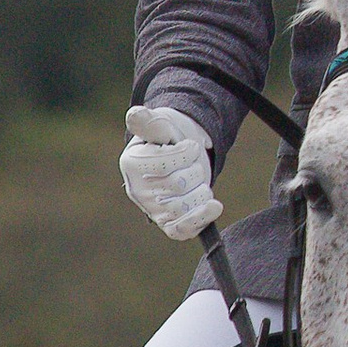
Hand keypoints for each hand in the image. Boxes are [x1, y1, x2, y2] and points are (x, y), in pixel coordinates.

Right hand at [120, 103, 223, 241]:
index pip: (165, 165)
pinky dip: (201, 219)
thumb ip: (149, 121)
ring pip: (184, 207)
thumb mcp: (162, 124)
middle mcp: (138, 190)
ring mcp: (152, 209)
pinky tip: (215, 206)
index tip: (190, 146)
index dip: (186, 154)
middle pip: (178, 185)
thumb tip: (135, 115)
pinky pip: (182, 231)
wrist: (182, 154)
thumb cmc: (170, 137)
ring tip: (197, 179)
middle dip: (195, 170)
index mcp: (132, 162)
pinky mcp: (168, 224)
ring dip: (201, 189)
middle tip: (192, 164)